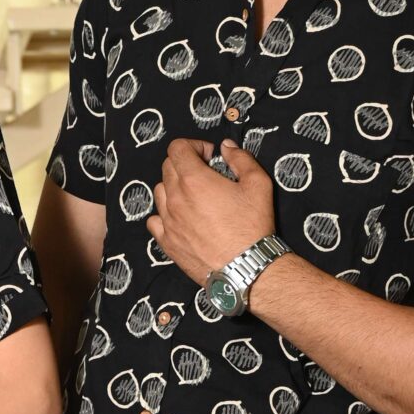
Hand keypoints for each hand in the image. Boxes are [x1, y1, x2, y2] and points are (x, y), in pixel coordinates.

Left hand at [149, 135, 276, 287]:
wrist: (245, 267)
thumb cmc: (252, 226)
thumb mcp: (258, 184)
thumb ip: (241, 159)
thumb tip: (226, 147)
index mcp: (194, 179)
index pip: (176, 148)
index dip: (193, 146)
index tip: (209, 157)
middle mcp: (175, 198)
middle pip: (167, 167)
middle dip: (185, 164)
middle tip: (205, 175)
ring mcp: (168, 221)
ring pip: (159, 192)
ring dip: (174, 187)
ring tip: (194, 196)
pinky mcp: (167, 242)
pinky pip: (154, 220)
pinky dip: (164, 214)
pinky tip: (181, 218)